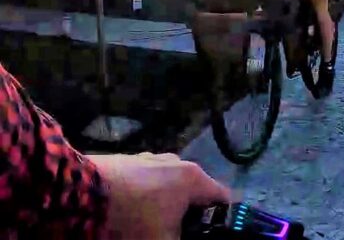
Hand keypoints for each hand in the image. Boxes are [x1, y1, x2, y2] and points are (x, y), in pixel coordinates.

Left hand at [88, 152, 232, 239]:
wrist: (74, 196)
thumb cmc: (129, 220)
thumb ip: (180, 239)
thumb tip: (179, 235)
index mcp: (193, 179)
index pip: (223, 200)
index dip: (221, 221)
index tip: (211, 233)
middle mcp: (176, 162)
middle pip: (193, 194)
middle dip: (187, 216)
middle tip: (175, 233)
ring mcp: (148, 159)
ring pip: (166, 188)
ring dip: (163, 206)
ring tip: (147, 226)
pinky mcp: (123, 161)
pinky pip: (142, 183)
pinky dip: (141, 198)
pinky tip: (127, 214)